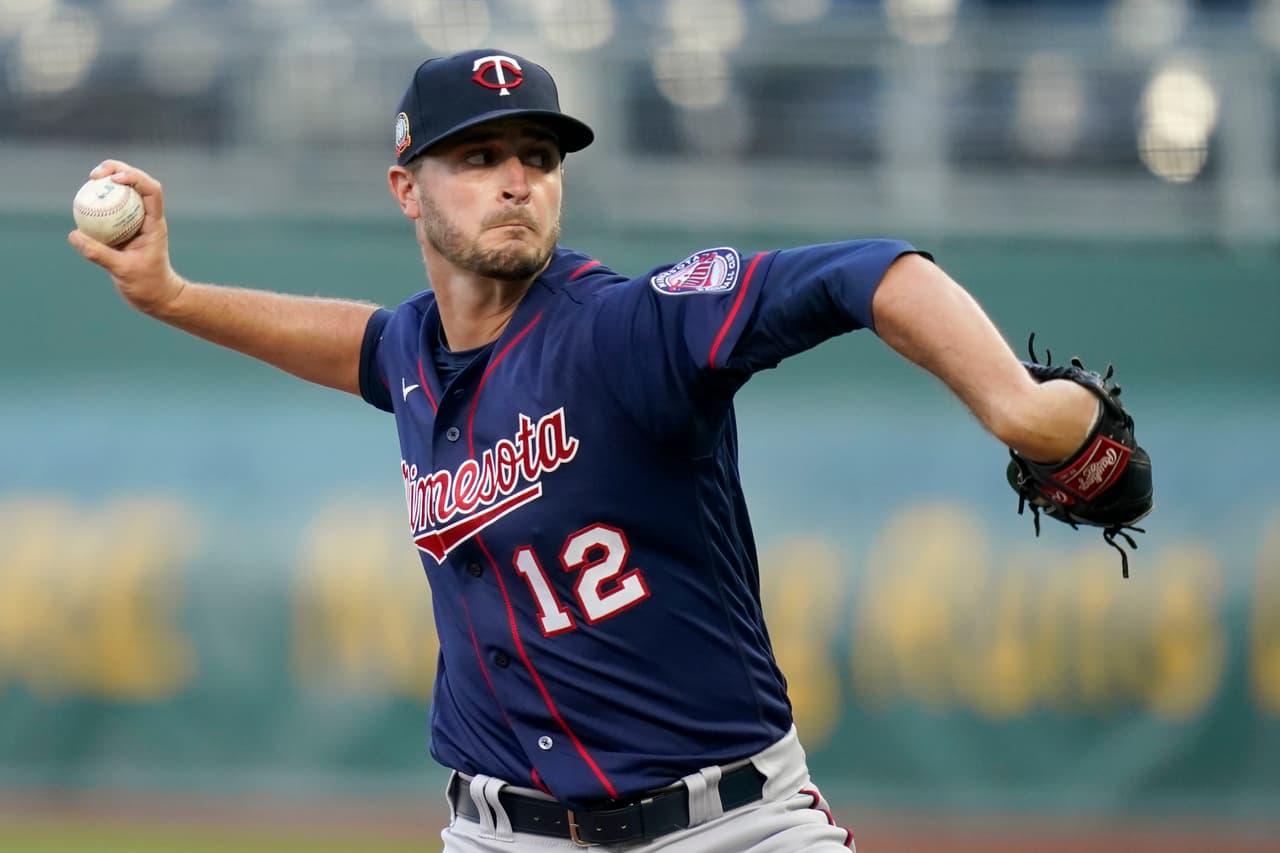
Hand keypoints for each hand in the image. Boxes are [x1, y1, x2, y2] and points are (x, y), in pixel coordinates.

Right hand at [67, 160, 185, 315]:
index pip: (151, 191)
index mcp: (154, 223)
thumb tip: (74, 235)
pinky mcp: (125, 230)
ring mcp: (136, 222)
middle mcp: (147, 218)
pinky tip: (83, 202)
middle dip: (118, 171)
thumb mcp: (123, 270)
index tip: (113, 180)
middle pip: (137, 184)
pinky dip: (100, 202)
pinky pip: (111, 210)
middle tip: (95, 174)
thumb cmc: (148, 285)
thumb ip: (99, 253)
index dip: (134, 177)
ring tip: (90, 179)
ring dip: (109, 181)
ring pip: (124, 194)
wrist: (157, 297)